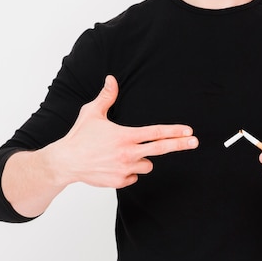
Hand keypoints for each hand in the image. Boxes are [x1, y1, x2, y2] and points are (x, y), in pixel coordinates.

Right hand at [45, 75, 198, 188]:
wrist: (66, 162)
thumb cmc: (79, 136)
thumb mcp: (92, 113)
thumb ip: (106, 97)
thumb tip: (112, 79)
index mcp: (124, 136)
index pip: (155, 132)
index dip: (174, 131)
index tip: (188, 131)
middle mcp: (128, 153)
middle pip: (161, 149)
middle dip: (180, 144)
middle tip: (195, 142)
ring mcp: (125, 169)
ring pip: (147, 164)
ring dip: (142, 159)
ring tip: (123, 154)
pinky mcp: (120, 181)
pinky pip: (135, 176)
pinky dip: (130, 171)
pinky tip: (115, 165)